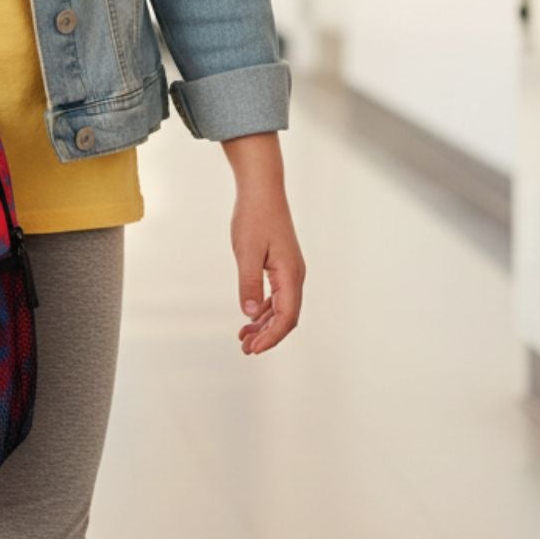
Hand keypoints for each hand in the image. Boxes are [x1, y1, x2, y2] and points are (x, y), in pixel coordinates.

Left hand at [232, 180, 304, 355]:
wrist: (262, 189)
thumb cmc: (254, 216)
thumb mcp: (246, 251)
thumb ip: (249, 283)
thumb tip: (249, 314)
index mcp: (290, 274)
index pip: (287, 317)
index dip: (271, 336)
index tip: (253, 349)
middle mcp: (295, 275)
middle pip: (286, 316)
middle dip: (268, 336)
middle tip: (246, 349)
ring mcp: (289, 270)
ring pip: (281, 307)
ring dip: (264, 325)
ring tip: (244, 338)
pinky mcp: (281, 265)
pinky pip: (277, 295)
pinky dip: (263, 309)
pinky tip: (250, 317)